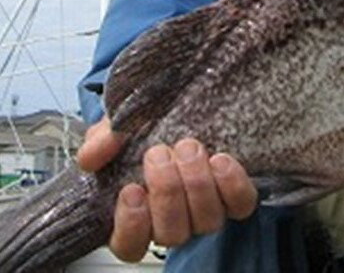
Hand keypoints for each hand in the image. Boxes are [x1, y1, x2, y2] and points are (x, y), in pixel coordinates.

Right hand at [77, 116, 256, 262]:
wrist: (181, 107)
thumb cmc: (145, 129)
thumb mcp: (115, 130)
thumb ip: (100, 141)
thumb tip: (92, 156)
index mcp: (137, 215)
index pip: (130, 246)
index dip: (131, 224)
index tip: (130, 189)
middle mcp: (173, 220)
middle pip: (172, 232)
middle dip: (166, 191)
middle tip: (160, 153)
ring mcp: (206, 210)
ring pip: (206, 220)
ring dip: (197, 185)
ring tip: (188, 148)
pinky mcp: (235, 195)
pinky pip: (241, 204)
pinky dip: (232, 185)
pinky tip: (220, 160)